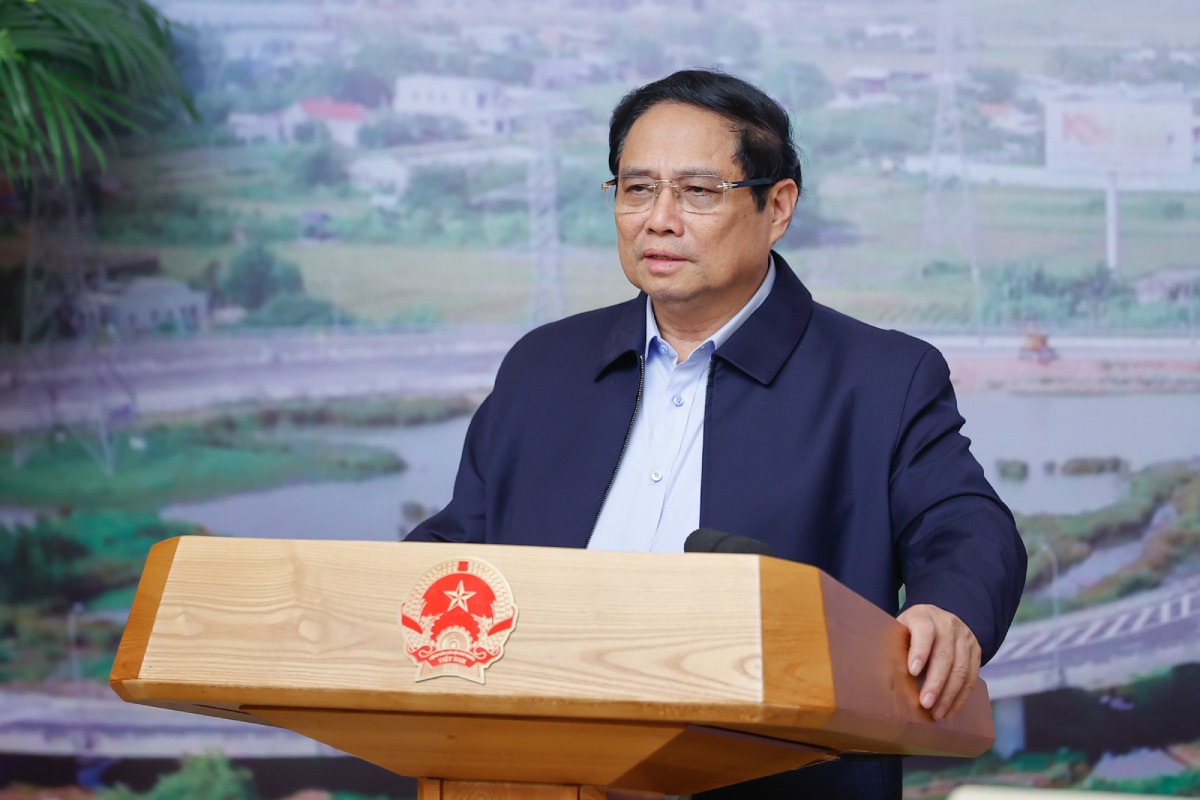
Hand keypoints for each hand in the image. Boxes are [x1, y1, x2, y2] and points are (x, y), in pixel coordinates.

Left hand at [896, 604, 980, 720]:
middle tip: (925, 703)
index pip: (924, 631)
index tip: (913, 672)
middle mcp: (948, 624)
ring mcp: (965, 637)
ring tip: (937, 713)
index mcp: (924, 616)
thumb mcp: (901, 630)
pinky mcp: (976, 652)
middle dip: (935, 683)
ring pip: (961, 669)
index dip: (919, 651)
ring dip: (949, 695)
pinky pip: (971, 678)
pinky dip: (960, 698)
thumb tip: (887, 680)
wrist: (940, 619)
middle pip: (945, 655)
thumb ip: (896, 648)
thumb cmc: (912, 630)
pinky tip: (949, 711)